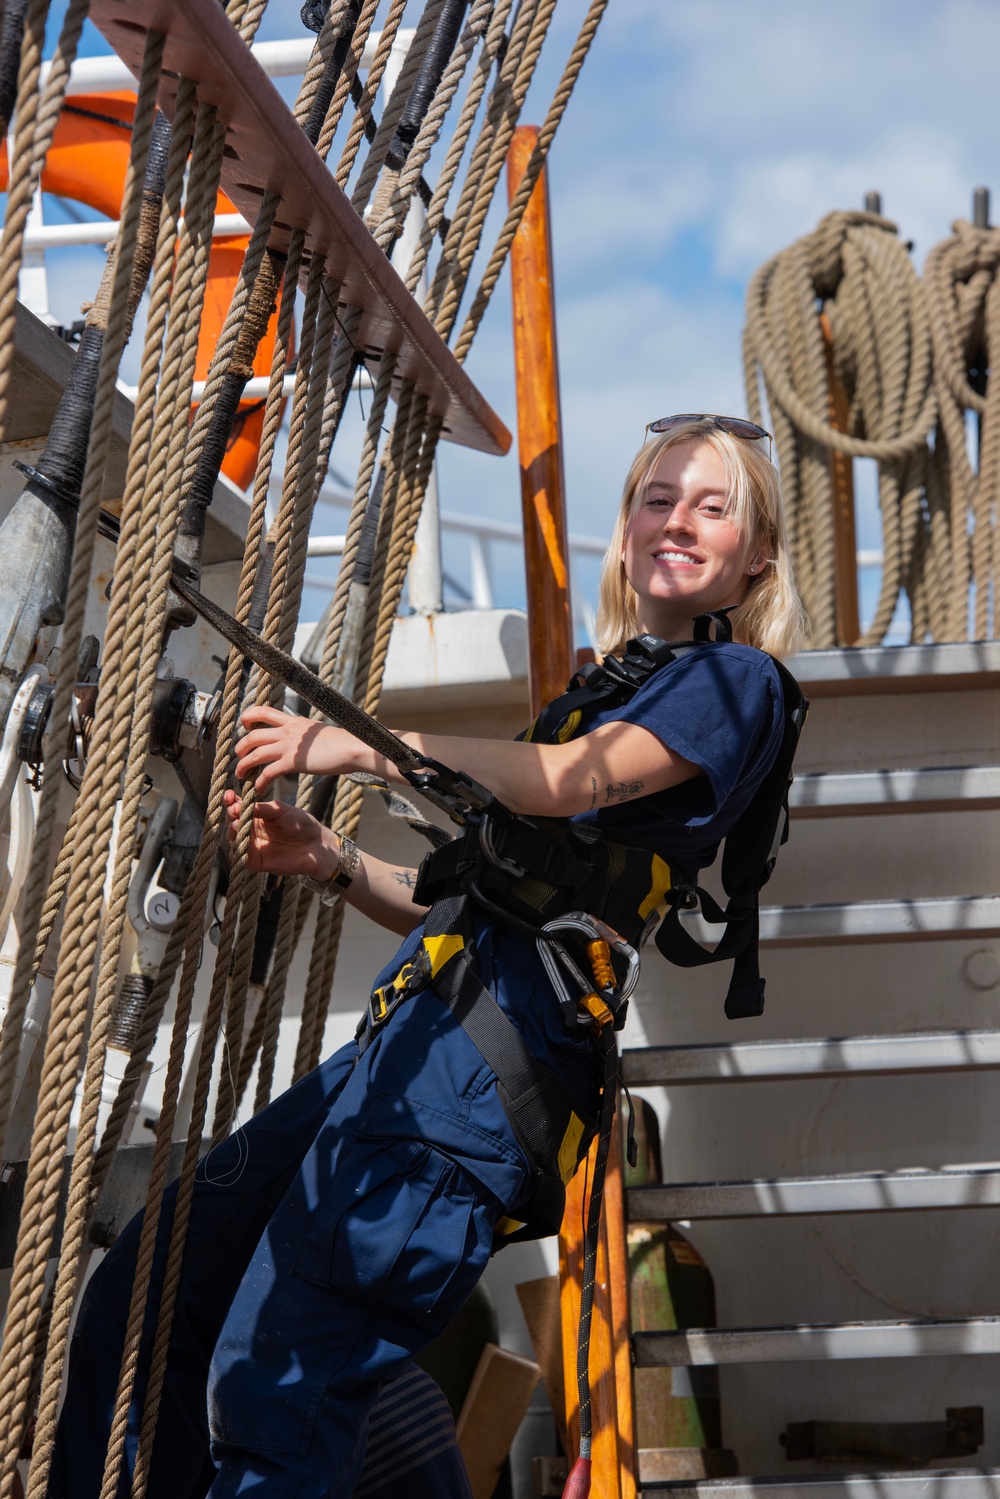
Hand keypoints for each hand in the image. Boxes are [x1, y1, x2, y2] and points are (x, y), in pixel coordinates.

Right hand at [223, 790, 337, 878]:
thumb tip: (240, 804)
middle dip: (231, 814)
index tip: (229, 795)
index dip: (231, 802)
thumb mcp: (280, 811)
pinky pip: (241, 856)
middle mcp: (252, 831)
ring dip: (232, 830)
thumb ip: (261, 808)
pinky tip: (240, 837)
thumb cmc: (301, 824)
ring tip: (237, 822)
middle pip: (233, 822)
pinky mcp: (255, 861)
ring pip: (234, 838)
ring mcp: (252, 846)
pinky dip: (238, 847)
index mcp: (257, 815)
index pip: (238, 807)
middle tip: (234, 808)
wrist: (316, 845)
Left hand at [235, 706, 363, 795]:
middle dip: (241, 747)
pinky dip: (260, 781)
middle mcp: (287, 731)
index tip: (245, 726)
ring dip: (243, 765)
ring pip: (255, 753)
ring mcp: (288, 746)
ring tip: (240, 775)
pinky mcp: (292, 762)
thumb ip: (303, 734)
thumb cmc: (340, 742)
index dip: (248, 717)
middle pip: (252, 735)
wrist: (351, 748)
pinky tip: (258, 788)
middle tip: (239, 756)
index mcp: (292, 721)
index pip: (262, 711)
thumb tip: (302, 738)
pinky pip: (268, 772)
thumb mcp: (316, 731)